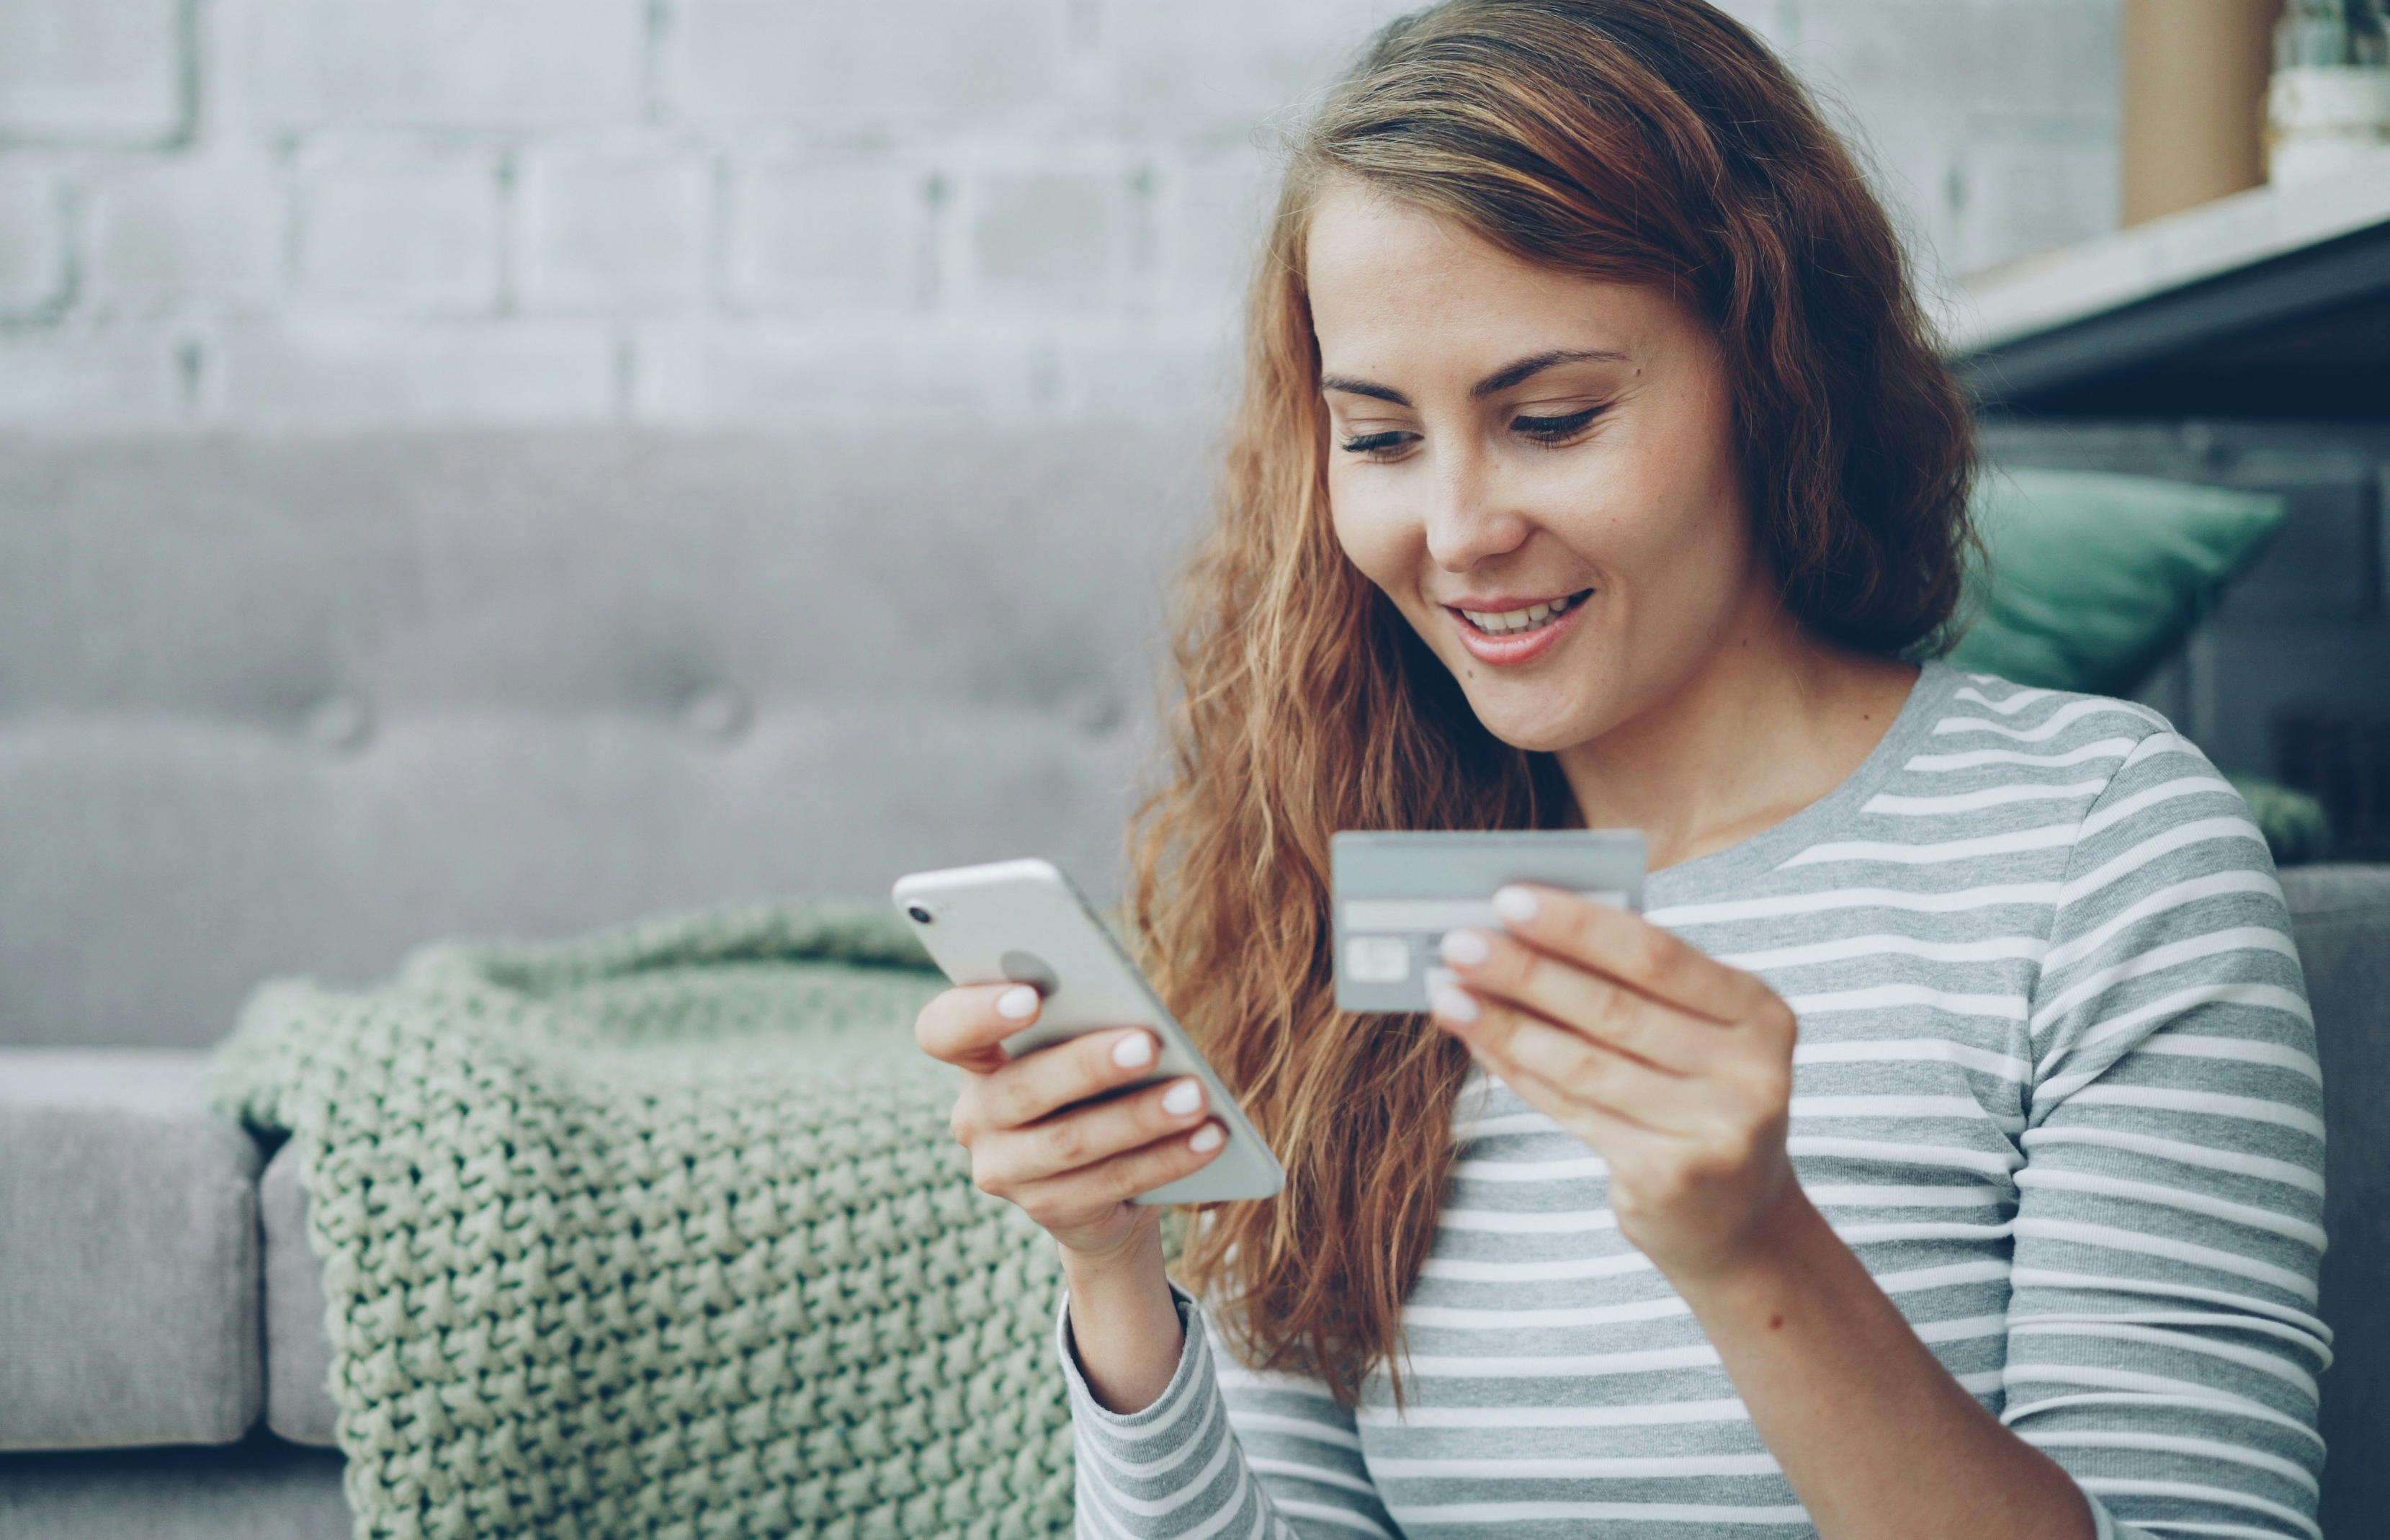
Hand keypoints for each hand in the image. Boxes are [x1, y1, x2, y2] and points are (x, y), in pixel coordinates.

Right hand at [915, 984, 1227, 1260]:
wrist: (1106, 1187)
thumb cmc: (1098, 1086)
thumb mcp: (1086, 1048)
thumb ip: (1090, 1025)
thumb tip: (1139, 1017)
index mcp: (975, 1058)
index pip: (943, 1030)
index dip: (977, 1013)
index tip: (1032, 996)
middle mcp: (976, 1116)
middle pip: (1023, 1088)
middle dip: (1089, 1065)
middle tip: (1148, 1043)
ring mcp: (1004, 1170)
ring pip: (1072, 1142)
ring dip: (1140, 1117)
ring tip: (1195, 1096)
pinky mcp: (1047, 1209)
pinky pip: (1111, 1182)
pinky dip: (1167, 1159)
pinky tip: (1209, 1138)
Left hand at [1429, 884, 1799, 1283]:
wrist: (1737, 1221)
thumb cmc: (1695, 1098)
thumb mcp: (1693, 1034)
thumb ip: (1629, 986)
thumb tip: (1519, 933)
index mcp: (1759, 1012)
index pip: (1657, 955)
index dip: (1578, 926)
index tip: (1509, 899)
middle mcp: (1751, 1071)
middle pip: (1614, 1009)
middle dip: (1526, 971)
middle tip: (1458, 944)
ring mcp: (1715, 1130)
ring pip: (1585, 1064)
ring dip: (1506, 1025)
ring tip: (1449, 995)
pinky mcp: (1670, 1177)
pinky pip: (1574, 1111)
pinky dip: (1520, 1073)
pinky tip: (1480, 1044)